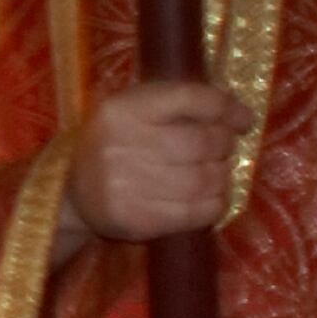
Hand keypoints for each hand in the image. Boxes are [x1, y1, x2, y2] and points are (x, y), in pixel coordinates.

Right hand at [64, 79, 254, 248]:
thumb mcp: (132, 111)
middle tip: (222, 150)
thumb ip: (176, 102)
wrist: (73, 194)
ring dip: (221, 176)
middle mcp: (121, 144)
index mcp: (121, 109)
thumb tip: (233, 104)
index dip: (225, 108)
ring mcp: (128, 186)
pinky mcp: (138, 220)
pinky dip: (215, 204)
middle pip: (202, 142)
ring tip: (213, 173)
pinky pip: (198, 212)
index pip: (188, 98)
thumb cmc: (114, 145)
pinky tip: (208, 198)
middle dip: (224, 145)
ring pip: (205, 179)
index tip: (243, 119)